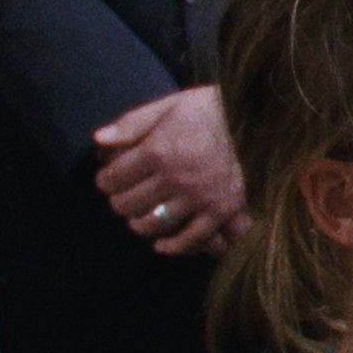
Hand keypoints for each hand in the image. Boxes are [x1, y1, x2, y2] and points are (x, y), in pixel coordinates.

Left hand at [92, 86, 248, 255]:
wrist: (254, 118)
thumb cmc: (207, 110)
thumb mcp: (167, 106)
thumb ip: (131, 123)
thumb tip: (98, 139)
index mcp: (158, 151)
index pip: (113, 178)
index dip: (105, 180)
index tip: (109, 178)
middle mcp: (176, 178)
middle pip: (128, 204)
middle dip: (120, 200)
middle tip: (125, 195)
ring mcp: (199, 197)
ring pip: (152, 224)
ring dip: (139, 222)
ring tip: (140, 214)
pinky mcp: (221, 210)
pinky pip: (190, 238)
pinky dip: (172, 245)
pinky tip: (161, 243)